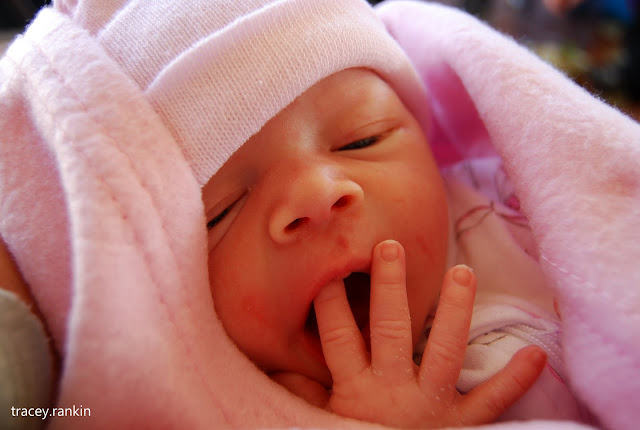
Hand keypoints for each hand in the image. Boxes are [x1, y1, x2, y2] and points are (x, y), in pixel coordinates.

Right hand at [312, 240, 546, 427]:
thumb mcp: (322, 422)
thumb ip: (302, 394)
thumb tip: (278, 365)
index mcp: (355, 389)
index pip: (338, 336)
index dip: (330, 303)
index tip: (331, 269)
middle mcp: (394, 390)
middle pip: (390, 330)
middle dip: (390, 288)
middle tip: (390, 247)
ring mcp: (431, 404)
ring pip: (444, 351)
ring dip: (454, 311)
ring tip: (462, 272)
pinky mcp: (462, 423)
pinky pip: (490, 400)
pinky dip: (514, 379)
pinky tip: (537, 354)